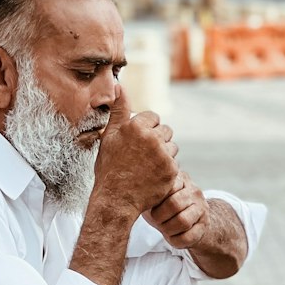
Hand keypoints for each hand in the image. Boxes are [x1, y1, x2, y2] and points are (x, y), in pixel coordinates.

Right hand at [90, 86, 178, 218]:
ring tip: (147, 166)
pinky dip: (166, 168)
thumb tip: (119, 86)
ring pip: (172, 147)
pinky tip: (152, 175)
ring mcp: (163, 155)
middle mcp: (152, 138)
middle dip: (158, 140)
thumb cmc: (110, 167)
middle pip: (166, 131)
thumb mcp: (110, 136)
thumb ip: (118, 109)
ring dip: (164, 154)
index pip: (153, 117)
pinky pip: (175, 163)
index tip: (138, 142)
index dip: (146, 129)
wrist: (116, 199)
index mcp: (137, 126)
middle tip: (143, 155)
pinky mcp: (172, 170)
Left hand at [145, 172, 209, 249]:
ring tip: (163, 228)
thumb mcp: (156, 197)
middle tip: (156, 220)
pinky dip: (175, 241)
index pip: (167, 186)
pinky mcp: (204, 226)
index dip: (154, 200)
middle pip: (174, 204)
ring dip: (167, 229)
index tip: (149, 205)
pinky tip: (171, 236)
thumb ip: (148, 192)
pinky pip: (188, 237)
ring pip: (183, 221)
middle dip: (159, 217)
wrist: (187, 222)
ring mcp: (202, 208)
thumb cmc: (163, 207)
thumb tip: (134, 194)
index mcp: (180, 179)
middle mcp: (194, 191)